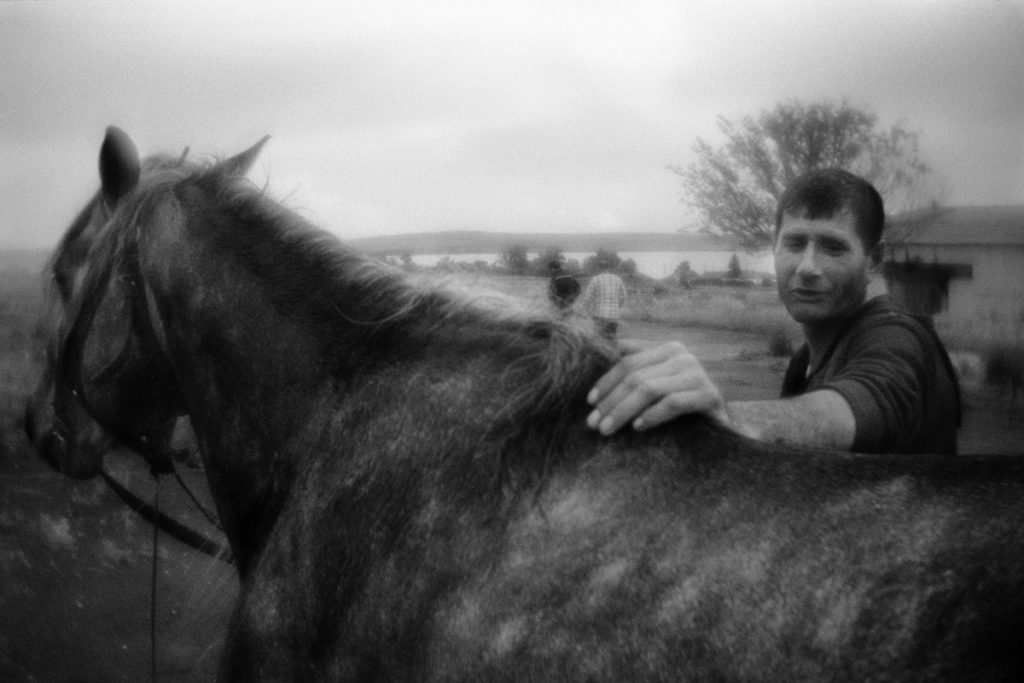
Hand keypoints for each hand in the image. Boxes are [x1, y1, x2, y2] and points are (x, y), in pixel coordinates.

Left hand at [586, 339, 729, 434]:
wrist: (722, 426)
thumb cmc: (684, 405)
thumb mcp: (659, 383)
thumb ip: (640, 365)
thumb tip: (615, 346)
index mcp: (668, 349)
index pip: (628, 363)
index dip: (606, 382)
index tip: (590, 403)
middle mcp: (683, 357)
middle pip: (636, 377)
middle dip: (611, 401)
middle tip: (593, 423)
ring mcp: (697, 375)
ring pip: (650, 389)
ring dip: (624, 411)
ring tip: (607, 429)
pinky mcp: (709, 396)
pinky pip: (673, 403)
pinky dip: (652, 415)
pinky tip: (637, 428)